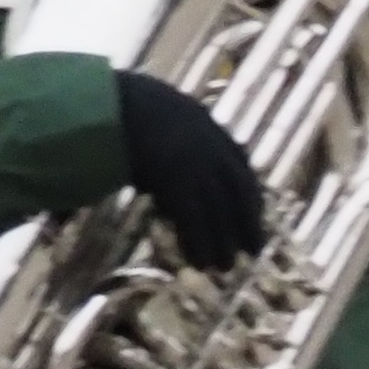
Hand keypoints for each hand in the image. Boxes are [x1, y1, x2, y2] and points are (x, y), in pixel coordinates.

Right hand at [114, 70, 268, 273]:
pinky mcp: (178, 183)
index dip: (249, 191)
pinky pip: (194, 220)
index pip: (240, 162)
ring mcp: (196, 165)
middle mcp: (209, 147)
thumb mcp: (157, 112)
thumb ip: (169, 132)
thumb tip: (160, 160)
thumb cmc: (122, 104)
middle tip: (254, 250)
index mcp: (207, 125)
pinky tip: (199, 264)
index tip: (255, 211)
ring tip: (223, 268)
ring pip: (218, 212)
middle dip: (248, 222)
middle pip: (239, 192)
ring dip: (222, 243)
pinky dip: (198, 244)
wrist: (113, 100)